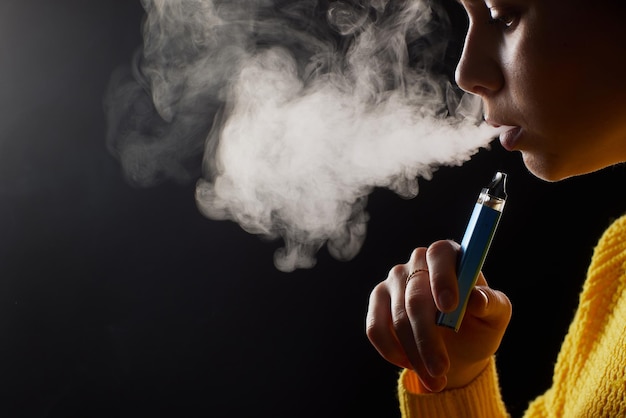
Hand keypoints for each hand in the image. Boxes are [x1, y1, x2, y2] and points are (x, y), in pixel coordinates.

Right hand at [365, 240, 511, 391]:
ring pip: (398, 317)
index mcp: (449, 256)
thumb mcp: (495, 317)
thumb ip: (491, 304)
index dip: (442, 278)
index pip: (440, 255)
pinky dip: (392, 351)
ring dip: (415, 354)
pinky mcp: (378, 300)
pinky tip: (411, 366)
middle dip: (428, 337)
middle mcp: (418, 261)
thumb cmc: (479, 324)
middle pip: (416, 295)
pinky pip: (375, 327)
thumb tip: (476, 298)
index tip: (449, 307)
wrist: (457, 347)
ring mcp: (395, 279)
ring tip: (436, 380)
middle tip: (441, 368)